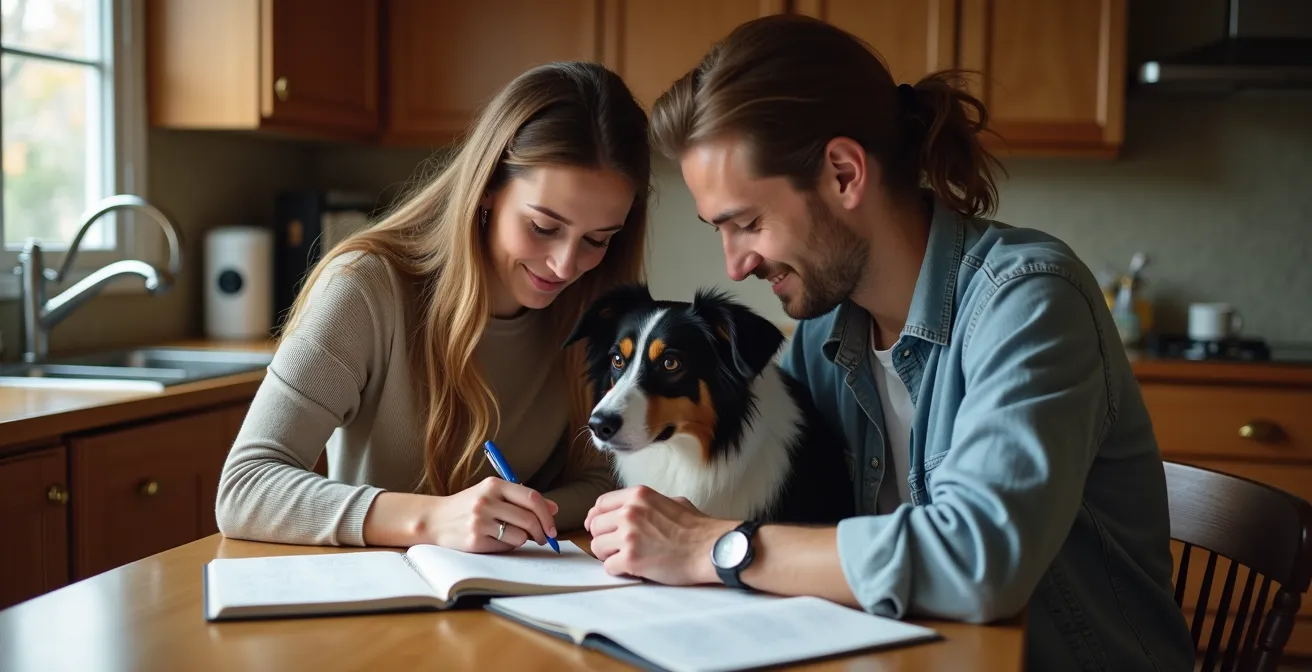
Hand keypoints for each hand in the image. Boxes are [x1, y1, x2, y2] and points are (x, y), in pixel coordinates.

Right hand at [426, 477, 558, 552]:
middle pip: (529, 519)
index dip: (547, 514)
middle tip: (544, 538)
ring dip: (523, 539)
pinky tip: (495, 540)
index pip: (532, 498)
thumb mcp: (492, 494)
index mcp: (494, 485)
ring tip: (512, 536)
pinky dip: (507, 546)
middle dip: (542, 532)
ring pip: (520, 536)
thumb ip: (522, 499)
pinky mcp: (475, 540)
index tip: (552, 526)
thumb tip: (554, 507)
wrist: (434, 519)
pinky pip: (505, 546)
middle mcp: (487, 501)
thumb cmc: (468, 506)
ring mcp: (480, 521)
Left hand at [585, 486, 736, 584]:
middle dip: (604, 538)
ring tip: (625, 558)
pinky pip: (608, 567)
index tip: (597, 526)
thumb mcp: (672, 501)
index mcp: (639, 496)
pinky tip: (632, 569)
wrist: (710, 548)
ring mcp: (628, 536)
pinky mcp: (631, 559)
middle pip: (595, 526)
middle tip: (616, 547)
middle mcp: (630, 512)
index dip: (596, 517)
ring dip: (608, 555)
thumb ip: (648, 503)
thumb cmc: (697, 528)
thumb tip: (632, 507)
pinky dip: (618, 570)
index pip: (601, 504)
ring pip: (597, 547)